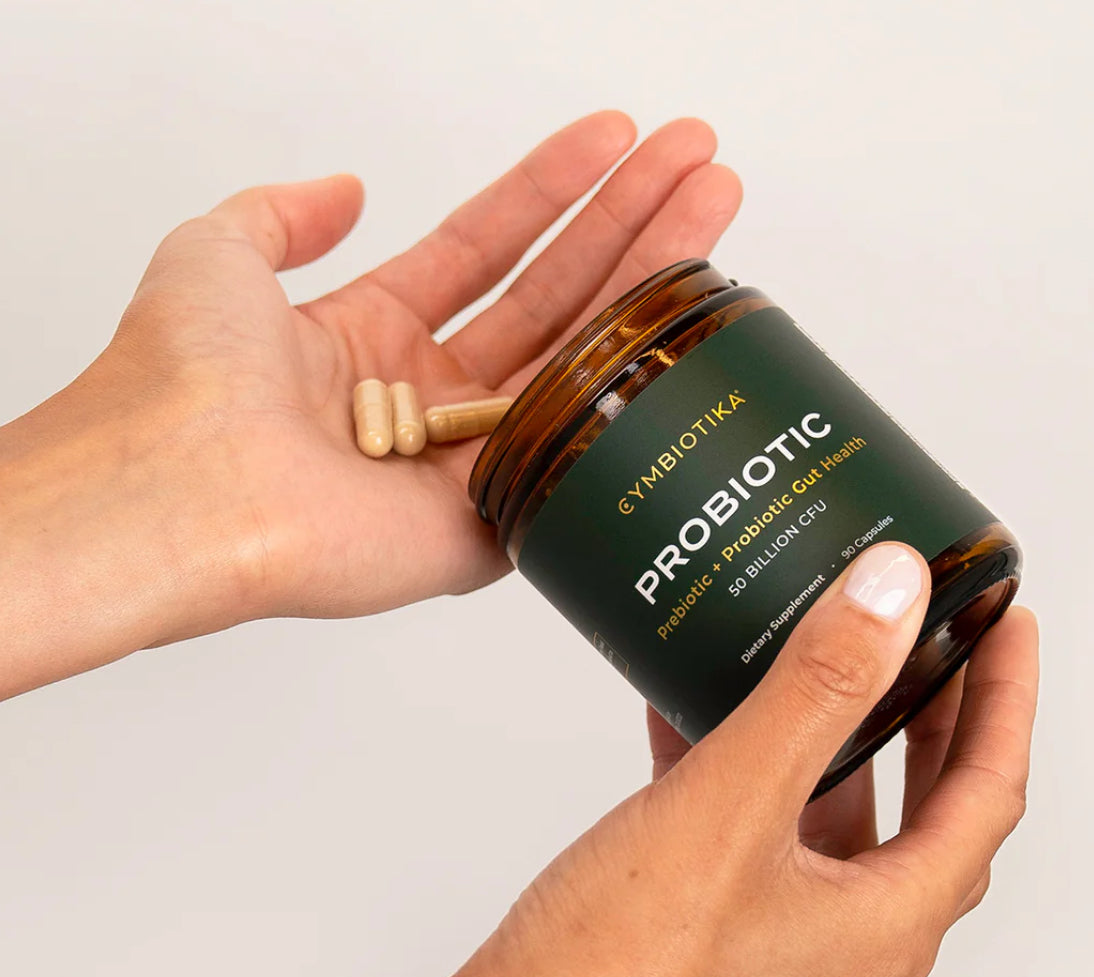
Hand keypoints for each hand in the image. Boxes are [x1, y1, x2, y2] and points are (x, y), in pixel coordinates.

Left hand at [0, 112, 741, 696]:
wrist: (185, 487)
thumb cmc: (185, 375)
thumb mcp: (216, 254)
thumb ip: (280, 214)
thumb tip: (347, 186)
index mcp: (374, 337)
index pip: (486, 251)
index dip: (551, 192)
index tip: (615, 138)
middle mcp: (429, 398)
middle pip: (548, 298)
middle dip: (626, 223)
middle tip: (697, 161)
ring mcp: (466, 463)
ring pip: (575, 362)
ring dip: (647, 279)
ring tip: (715, 200)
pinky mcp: (488, 528)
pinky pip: (574, 460)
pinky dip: (632, 399)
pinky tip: (691, 326)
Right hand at [242, 544, 1037, 976]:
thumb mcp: (733, 805)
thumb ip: (818, 692)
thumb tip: (891, 597)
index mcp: (883, 922)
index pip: (987, 789)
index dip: (1006, 695)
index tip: (1005, 622)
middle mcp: (842, 942)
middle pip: (920, 808)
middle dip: (930, 712)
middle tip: (930, 638)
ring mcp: (774, 943)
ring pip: (828, 820)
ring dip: (831, 737)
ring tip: (817, 661)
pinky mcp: (708, 936)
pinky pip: (749, 833)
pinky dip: (741, 767)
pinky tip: (690, 716)